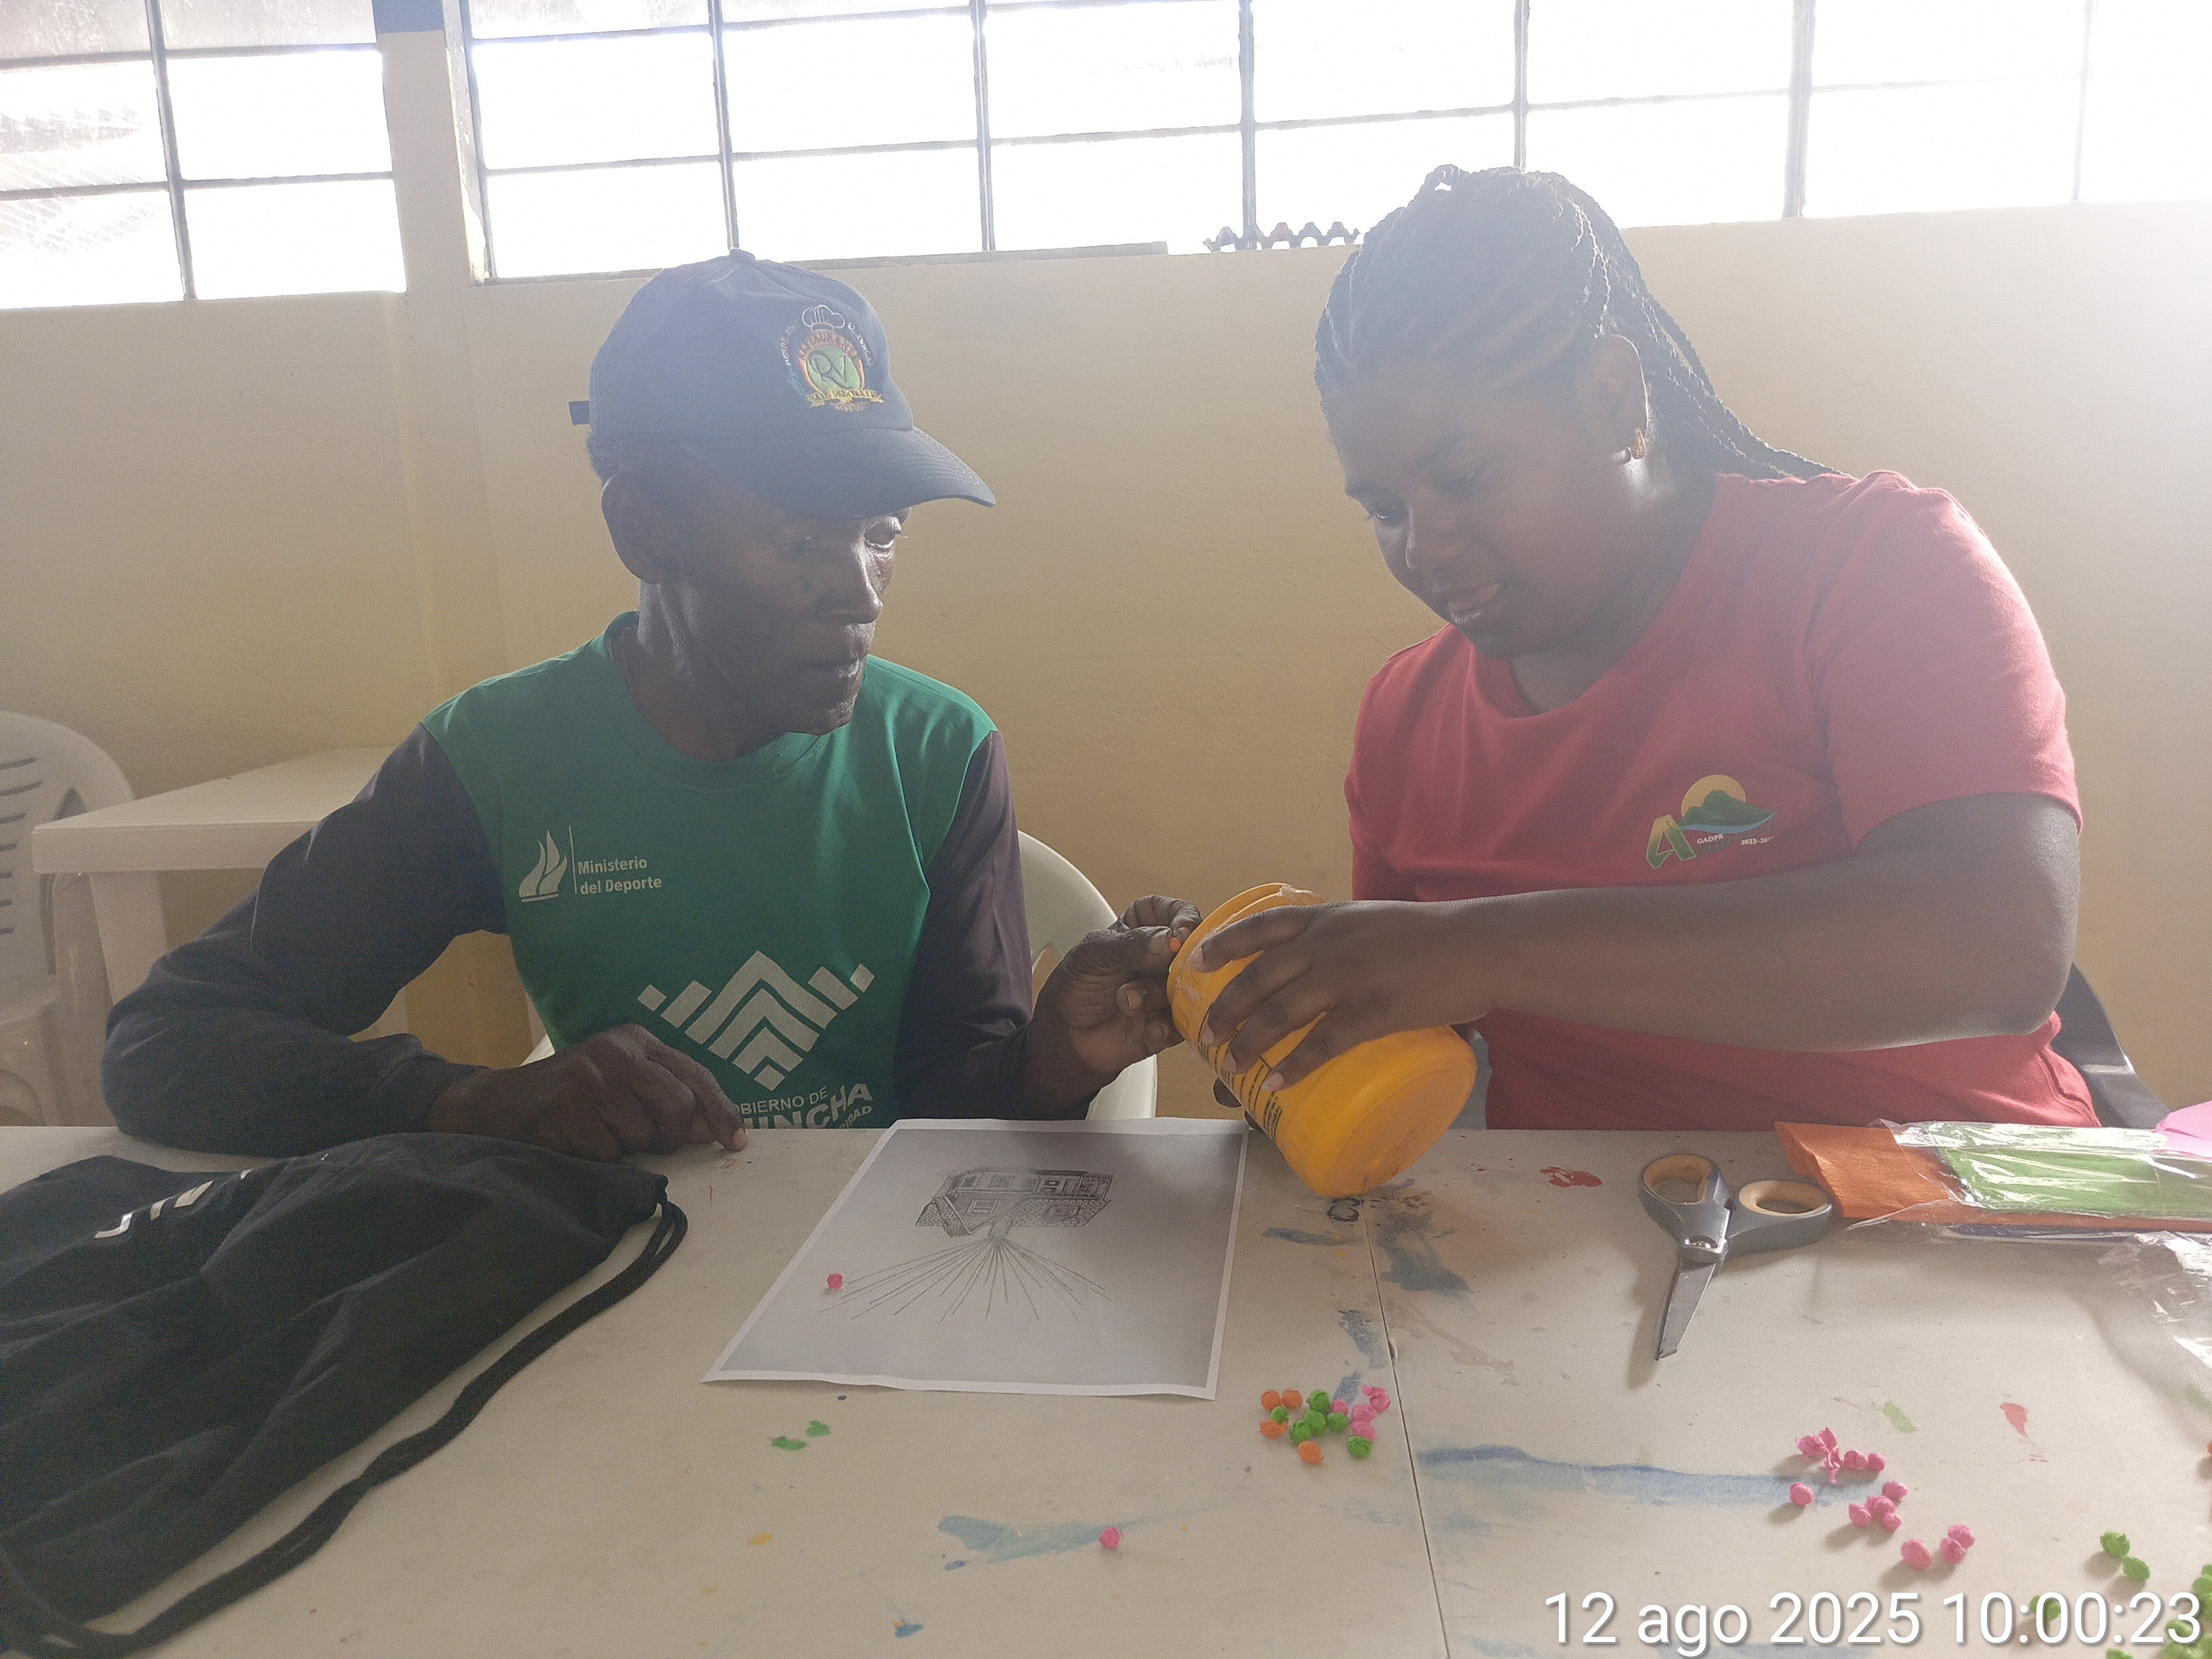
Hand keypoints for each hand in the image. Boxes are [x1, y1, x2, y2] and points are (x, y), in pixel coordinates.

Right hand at [427, 1024, 745, 1160]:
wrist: (501, 1102)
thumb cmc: (576, 1096)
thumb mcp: (624, 1083)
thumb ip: (667, 1099)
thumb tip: (711, 1130)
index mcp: (636, 1039)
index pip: (695, 1075)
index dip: (721, 1110)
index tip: (737, 1142)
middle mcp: (615, 1051)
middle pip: (677, 1106)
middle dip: (671, 1136)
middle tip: (650, 1141)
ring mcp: (587, 1077)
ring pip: (642, 1134)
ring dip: (626, 1147)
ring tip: (600, 1131)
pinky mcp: (564, 1108)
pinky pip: (607, 1152)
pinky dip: (598, 1156)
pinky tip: (577, 1139)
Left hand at [1023, 894, 1202, 1112]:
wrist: (1065, 1038)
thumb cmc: (1076, 986)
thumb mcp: (1094, 954)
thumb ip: (1132, 944)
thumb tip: (1174, 941)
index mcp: (1144, 928)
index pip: (1177, 911)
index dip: (1184, 917)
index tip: (1182, 930)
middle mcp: (1163, 959)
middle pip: (1195, 950)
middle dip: (1180, 961)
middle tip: (1167, 970)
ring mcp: (1170, 991)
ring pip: (1190, 987)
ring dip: (1157, 994)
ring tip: (1126, 1001)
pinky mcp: (1171, 1025)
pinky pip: (1185, 1022)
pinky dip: (1165, 1024)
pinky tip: (1145, 1026)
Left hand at [1189, 900, 1493, 1090]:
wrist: (1479, 946)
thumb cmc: (1432, 936)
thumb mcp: (1374, 922)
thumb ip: (1344, 941)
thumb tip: (1323, 971)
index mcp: (1328, 919)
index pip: (1262, 927)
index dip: (1224, 945)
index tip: (1196, 963)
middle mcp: (1328, 945)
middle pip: (1258, 977)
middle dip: (1225, 1008)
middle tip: (1205, 1034)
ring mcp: (1348, 979)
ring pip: (1279, 1014)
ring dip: (1248, 1041)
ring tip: (1231, 1064)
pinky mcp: (1372, 1013)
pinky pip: (1322, 1044)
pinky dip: (1294, 1065)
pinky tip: (1277, 1082)